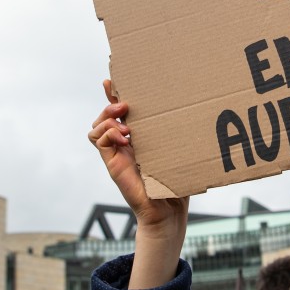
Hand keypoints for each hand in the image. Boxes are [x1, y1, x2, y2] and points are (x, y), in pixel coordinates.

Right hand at [88, 80, 188, 287]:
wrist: (168, 211)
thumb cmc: (176, 182)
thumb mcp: (176, 152)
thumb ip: (176, 135)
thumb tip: (193, 109)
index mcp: (138, 137)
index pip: (121, 111)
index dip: (115, 94)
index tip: (114, 78)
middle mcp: (124, 143)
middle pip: (105, 115)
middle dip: (109, 102)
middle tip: (124, 102)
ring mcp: (116, 153)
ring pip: (96, 127)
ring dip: (106, 118)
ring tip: (124, 121)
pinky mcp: (113, 164)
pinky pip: (99, 142)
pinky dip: (107, 134)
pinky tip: (124, 137)